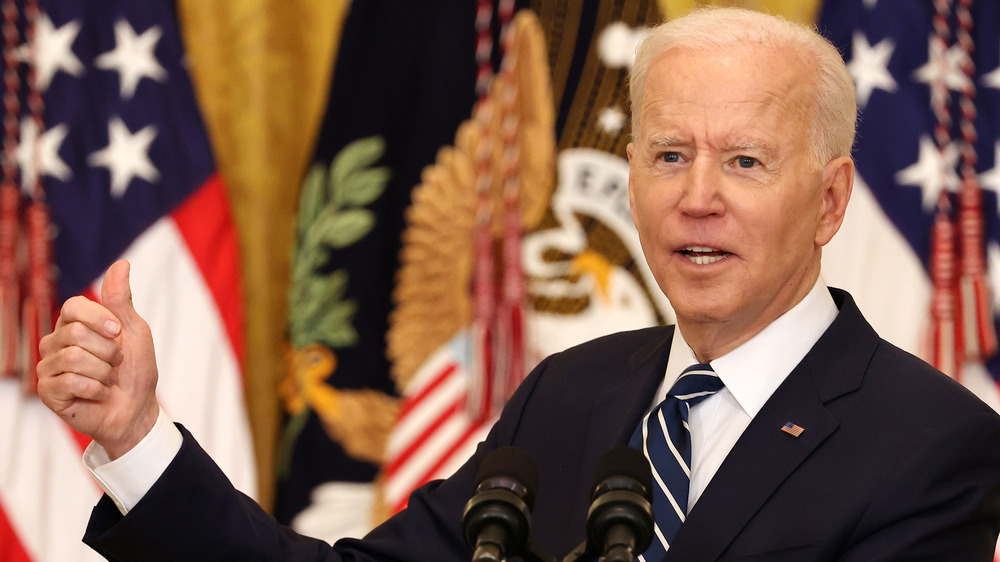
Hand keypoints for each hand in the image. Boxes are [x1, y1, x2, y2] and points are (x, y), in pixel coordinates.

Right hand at [37, 260, 159, 458]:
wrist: (136, 409)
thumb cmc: (135, 370)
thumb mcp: (133, 330)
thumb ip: (121, 299)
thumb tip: (121, 264)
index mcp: (73, 324)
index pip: (73, 306)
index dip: (100, 319)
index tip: (119, 333)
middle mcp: (55, 343)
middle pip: (75, 333)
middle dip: (108, 351)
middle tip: (115, 364)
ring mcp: (48, 367)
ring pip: (73, 358)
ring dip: (103, 372)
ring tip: (107, 380)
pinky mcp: (47, 392)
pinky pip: (70, 382)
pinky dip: (95, 390)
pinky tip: (98, 395)